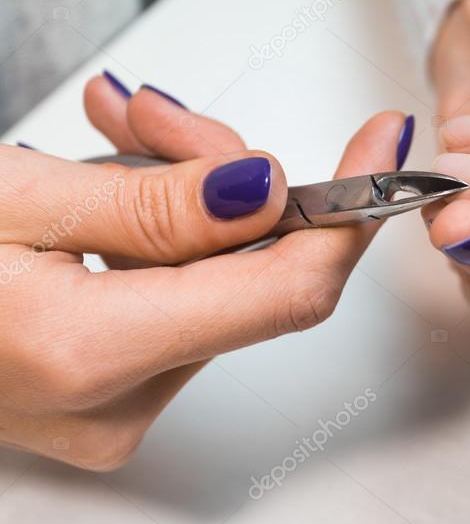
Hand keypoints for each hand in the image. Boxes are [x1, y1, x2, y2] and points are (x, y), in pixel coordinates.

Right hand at [0, 73, 406, 469]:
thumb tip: (269, 194)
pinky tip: (111, 187)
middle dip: (228, 176)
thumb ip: (155, 202)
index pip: (286, 290)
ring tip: (111, 135)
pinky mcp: (104, 391)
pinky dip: (162, 235)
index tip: (379, 146)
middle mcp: (114, 403)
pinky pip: (179, 300)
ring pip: (217, 279)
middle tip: (159, 116)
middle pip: (249, 273)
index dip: (346, 213)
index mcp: (92, 354)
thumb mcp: (9, 195)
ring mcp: (111, 407)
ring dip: (185, 195)